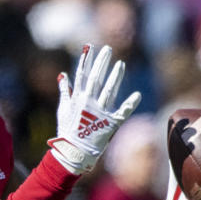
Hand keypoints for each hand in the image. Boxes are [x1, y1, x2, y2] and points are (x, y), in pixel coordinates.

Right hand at [48, 43, 141, 174]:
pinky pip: (122, 112)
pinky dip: (130, 104)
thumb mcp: (63, 110)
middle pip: (96, 78)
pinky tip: (137, 95)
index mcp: (77, 99)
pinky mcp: (110, 124)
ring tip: (120, 64)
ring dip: (116, 76)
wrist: (74, 153)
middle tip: (108, 49)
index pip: (82, 75)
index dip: (86, 60)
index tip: (90, 46)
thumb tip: (63, 75)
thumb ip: (65, 91)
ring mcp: (100, 113)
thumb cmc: (67, 132)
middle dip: (102, 62)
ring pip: (109, 90)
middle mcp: (89, 103)